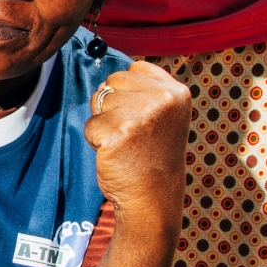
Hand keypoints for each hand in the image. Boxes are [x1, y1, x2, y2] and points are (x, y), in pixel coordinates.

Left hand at [85, 63, 190, 233]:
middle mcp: (162, 99)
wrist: (153, 198)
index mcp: (176, 92)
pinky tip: (114, 154)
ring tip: (124, 144)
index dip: (128, 93)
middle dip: (113, 106)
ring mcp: (140, 115)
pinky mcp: (118, 132)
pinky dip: (95, 140)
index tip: (142, 119)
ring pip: (99, 100)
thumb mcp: (163, 115)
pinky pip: (90, 125)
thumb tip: (110, 76)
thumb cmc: (152, 156)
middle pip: (112, 82)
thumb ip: (146, 91)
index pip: (134, 68)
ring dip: (104, 123)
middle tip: (131, 134)